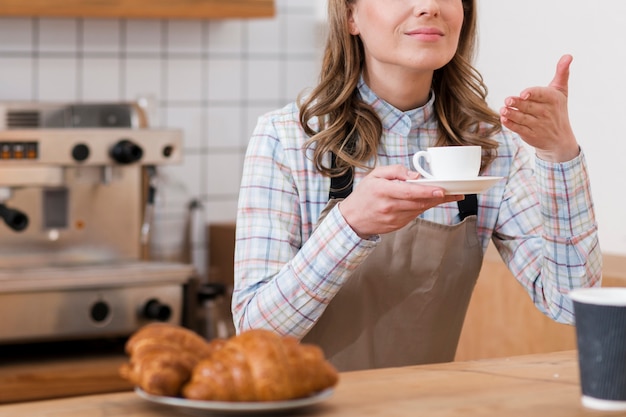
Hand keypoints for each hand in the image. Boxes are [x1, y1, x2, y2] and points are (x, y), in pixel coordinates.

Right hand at [337, 165, 462, 238]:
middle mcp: (389, 207)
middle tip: (456, 192)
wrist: (352, 219)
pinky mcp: (397, 226)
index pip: (409, 192)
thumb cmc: (364, 195)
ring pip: (419, 209)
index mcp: (383, 191)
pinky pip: (414, 215)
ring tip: (448, 195)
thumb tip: (415, 175)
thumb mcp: (374, 175)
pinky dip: (423, 207)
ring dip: (434, 202)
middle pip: (419, 202)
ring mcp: (394, 219)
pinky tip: (429, 201)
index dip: (427, 192)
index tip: (442, 190)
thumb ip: (395, 171)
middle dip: (439, 197)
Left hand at [500, 54, 579, 161]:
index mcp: (553, 99)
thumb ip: (562, 73)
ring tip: (503, 110)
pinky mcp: (531, 135)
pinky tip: (503, 119)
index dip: (532, 94)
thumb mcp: (561, 91)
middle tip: (507, 100)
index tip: (523, 94)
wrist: (561, 138)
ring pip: (523, 118)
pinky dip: (511, 125)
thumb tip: (568, 55)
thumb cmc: (558, 109)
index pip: (541, 94)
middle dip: (518, 103)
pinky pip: (519, 129)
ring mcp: (539, 125)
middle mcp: (547, 113)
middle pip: (529, 107)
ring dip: (512, 114)